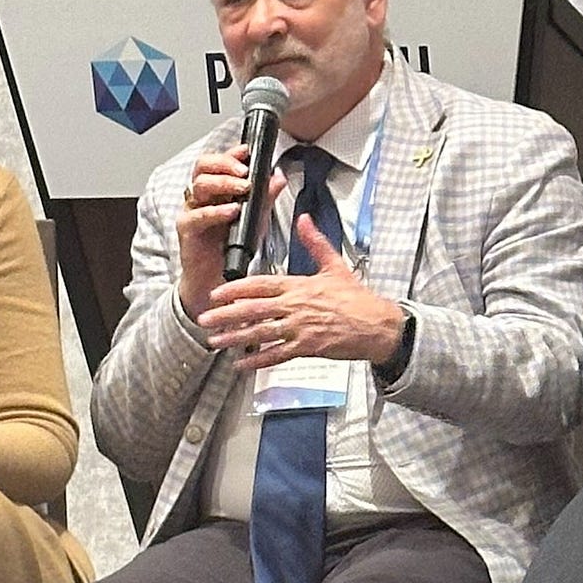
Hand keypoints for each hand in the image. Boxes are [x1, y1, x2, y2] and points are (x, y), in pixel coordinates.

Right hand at [176, 145, 286, 317]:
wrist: (217, 279)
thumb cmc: (232, 247)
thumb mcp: (255, 219)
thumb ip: (265, 198)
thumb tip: (278, 177)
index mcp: (216, 189)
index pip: (218, 162)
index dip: (231, 154)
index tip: (247, 151)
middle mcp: (201, 196)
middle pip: (204, 166)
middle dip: (225, 164)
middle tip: (245, 172)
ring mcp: (192, 211)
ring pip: (200, 185)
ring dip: (224, 183)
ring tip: (243, 189)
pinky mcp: (187, 229)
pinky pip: (198, 215)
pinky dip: (215, 211)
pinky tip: (231, 211)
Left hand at [198, 215, 404, 371]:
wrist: (378, 326)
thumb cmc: (357, 299)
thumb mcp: (335, 266)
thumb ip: (315, 242)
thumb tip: (304, 219)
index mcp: (299, 285)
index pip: (260, 284)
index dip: (235, 288)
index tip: (217, 292)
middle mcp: (296, 306)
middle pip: (254, 309)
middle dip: (225, 315)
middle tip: (204, 318)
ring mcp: (301, 328)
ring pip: (261, 333)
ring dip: (235, 337)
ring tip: (215, 341)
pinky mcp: (308, 347)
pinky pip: (277, 355)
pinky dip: (257, 360)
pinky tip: (241, 363)